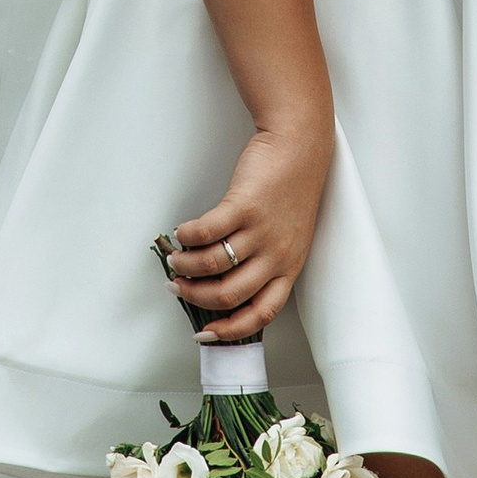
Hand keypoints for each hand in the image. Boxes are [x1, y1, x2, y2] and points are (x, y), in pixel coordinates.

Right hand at [159, 112, 332, 347]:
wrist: (300, 145)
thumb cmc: (292, 189)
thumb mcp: (289, 236)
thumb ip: (265, 260)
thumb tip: (222, 281)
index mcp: (289, 268)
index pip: (260, 314)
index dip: (230, 329)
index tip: (205, 331)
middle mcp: (277, 255)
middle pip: (229, 294)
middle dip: (197, 297)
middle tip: (179, 287)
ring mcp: (261, 230)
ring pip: (214, 265)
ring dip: (187, 267)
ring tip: (176, 260)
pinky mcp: (245, 205)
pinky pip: (207, 231)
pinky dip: (188, 236)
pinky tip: (182, 232)